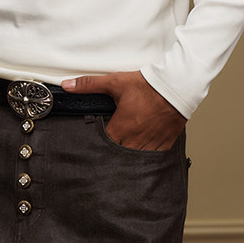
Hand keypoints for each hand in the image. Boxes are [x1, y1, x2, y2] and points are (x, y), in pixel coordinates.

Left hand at [62, 70, 186, 150]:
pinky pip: (153, 158)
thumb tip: (67, 85)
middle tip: (108, 155)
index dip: (98, 147)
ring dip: (129, 158)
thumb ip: (89, 84)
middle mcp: (135, 140)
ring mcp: (151, 144)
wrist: (175, 86)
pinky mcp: (165, 143)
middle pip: (119, 156)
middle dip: (113, 155)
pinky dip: (147, 158)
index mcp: (121, 128)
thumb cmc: (147, 85)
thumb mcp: (115, 82)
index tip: (95, 147)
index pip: (103, 147)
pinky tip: (143, 155)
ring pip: (136, 161)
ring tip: (124, 157)